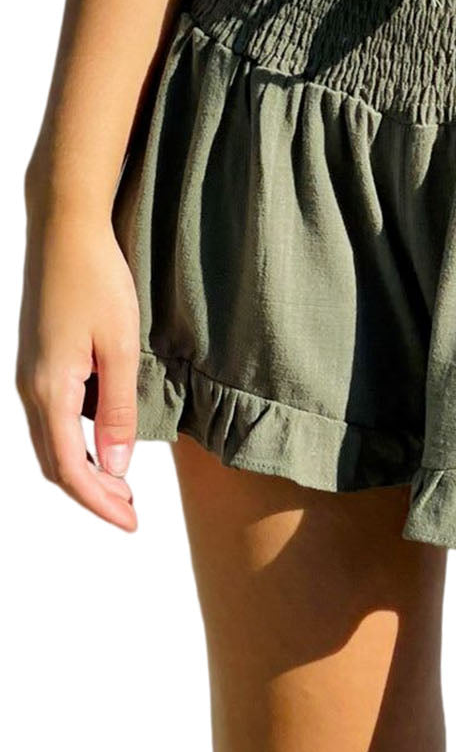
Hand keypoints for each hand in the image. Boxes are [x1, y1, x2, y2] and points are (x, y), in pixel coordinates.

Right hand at [16, 201, 139, 530]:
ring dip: (82, 468)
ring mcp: (27, 374)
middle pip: (54, 463)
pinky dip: (75, 441)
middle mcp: (30, 389)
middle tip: (130, 511)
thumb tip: (117, 466)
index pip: (71, 469)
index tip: (130, 522)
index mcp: (50, 390)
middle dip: (91, 493)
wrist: (64, 229)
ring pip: (49, 442)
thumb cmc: (97, 279)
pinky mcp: (34, 360)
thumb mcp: (122, 346)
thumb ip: (119, 409)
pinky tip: (105, 437)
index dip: (99, 502)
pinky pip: (50, 417)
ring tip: (122, 482)